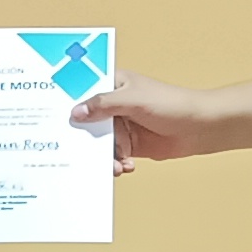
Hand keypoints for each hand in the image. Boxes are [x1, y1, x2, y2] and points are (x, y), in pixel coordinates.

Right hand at [68, 70, 216, 172]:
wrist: (199, 127)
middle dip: (82, 138)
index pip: (83, 91)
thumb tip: (75, 112)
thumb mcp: (133, 100)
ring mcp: (121, 126)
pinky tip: (124, 167)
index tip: (52, 117)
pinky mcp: (129, 145)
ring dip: (102, 156)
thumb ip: (103, 105)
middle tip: (74, 151)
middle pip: (87, 121)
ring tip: (112, 166)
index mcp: (112, 84)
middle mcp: (113, 105)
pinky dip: (115, 164)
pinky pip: (113, 156)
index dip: (68, 103)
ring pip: (99, 143)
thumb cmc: (171, 104)